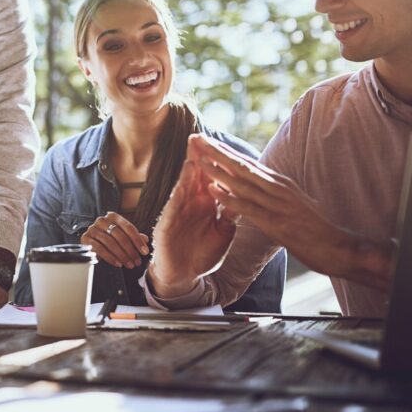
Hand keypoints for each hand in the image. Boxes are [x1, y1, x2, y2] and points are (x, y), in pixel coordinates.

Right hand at [80, 213, 148, 268]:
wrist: (91, 241)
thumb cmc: (111, 238)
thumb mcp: (123, 236)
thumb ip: (134, 237)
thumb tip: (146, 240)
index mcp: (113, 216)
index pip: (128, 227)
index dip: (138, 240)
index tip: (145, 252)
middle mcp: (101, 220)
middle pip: (119, 235)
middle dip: (130, 250)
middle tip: (137, 261)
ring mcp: (92, 229)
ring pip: (110, 242)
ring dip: (122, 255)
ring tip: (129, 264)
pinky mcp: (85, 238)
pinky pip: (99, 249)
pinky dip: (110, 257)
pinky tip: (118, 264)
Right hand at [148, 139, 236, 297]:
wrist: (184, 276)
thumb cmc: (201, 253)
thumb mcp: (223, 232)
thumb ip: (230, 214)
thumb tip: (242, 196)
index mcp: (206, 204)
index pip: (211, 178)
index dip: (216, 161)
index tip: (221, 141)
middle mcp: (192, 204)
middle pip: (196, 175)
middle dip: (199, 155)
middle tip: (200, 134)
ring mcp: (179, 211)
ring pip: (186, 184)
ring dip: (190, 165)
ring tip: (194, 147)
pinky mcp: (169, 223)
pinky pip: (176, 202)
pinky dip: (181, 187)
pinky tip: (186, 175)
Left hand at [190, 135, 392, 287]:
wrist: (340, 248)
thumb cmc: (314, 229)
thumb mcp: (291, 204)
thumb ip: (273, 194)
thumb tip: (257, 184)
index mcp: (280, 183)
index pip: (246, 162)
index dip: (223, 150)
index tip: (204, 139)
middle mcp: (278, 188)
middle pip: (241, 165)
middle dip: (216, 151)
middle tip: (193, 137)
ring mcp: (278, 204)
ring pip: (242, 182)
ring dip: (217, 169)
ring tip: (196, 157)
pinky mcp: (277, 222)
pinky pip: (249, 207)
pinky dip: (229, 197)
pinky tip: (213, 189)